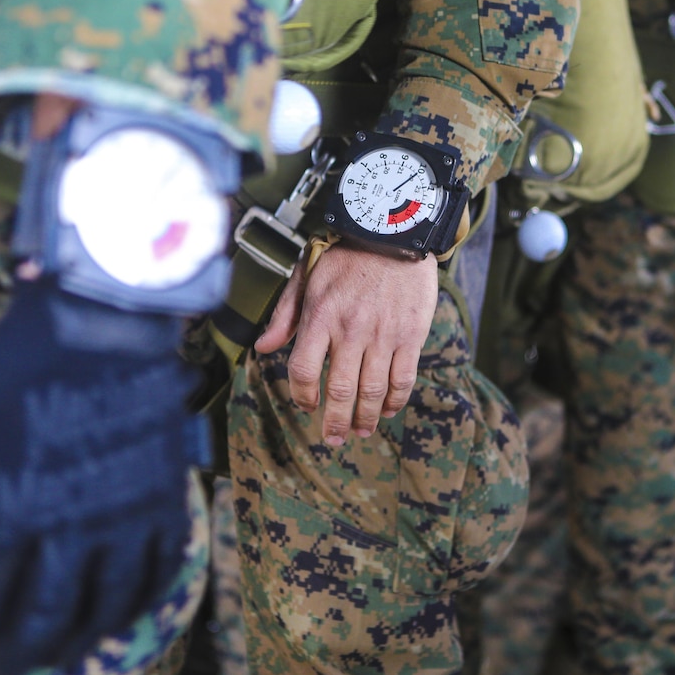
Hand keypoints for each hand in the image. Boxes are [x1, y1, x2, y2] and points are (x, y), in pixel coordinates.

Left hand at [0, 280, 205, 674]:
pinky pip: (158, 567)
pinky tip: (123, 615)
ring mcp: (122, 514)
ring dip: (82, 637)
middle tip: (12, 665)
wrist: (101, 326)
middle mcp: (66, 525)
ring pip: (105, 603)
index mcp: (7, 508)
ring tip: (68, 652)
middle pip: (44, 616)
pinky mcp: (162, 496)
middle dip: (23, 650)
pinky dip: (140, 601)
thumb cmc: (18, 367)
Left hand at [255, 242, 437, 443]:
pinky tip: (388, 410)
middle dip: (336, 421)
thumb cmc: (347, 256)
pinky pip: (403, 378)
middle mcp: (351, 330)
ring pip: (373, 390)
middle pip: (340, 390)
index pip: (305, 370)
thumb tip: (263, 348)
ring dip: (366, 418)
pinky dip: (395, 400)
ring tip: (362, 431)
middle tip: (334, 439)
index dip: (303, 396)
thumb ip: (285, 315)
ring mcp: (384, 335)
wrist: (394, 234)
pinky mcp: (411, 335)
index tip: (306, 406)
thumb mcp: (307, 277)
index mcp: (321, 317)